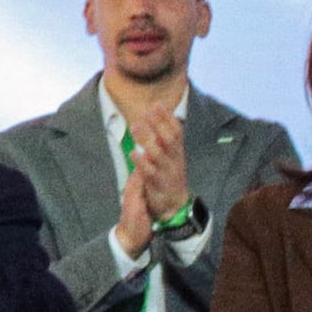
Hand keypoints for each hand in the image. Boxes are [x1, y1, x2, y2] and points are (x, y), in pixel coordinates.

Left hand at [113, 98, 190, 253]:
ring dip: (147, 139)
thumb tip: (159, 117)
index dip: (167, 118)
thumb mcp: (170, 157)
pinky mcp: (158, 185)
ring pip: (158, 154)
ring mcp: (167, 173)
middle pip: (169, 139)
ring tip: (135, 126)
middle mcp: (174, 161)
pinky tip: (133, 152)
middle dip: (159, 124)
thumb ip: (164, 139)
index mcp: (177, 152)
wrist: (174, 206)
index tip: (157, 104)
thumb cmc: (168, 177)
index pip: (176, 132)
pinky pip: (150, 173)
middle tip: (146, 110)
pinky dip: (142, 162)